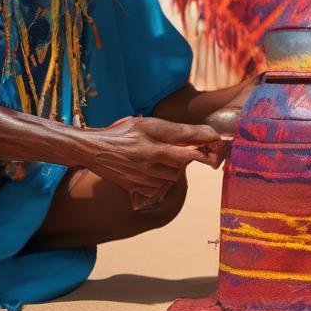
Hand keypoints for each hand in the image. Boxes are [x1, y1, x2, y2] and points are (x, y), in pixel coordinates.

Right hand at [84, 116, 223, 193]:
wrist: (93, 150)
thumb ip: (171, 130)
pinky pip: (161, 186)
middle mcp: (151, 157)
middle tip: (181, 149)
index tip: (217, 143)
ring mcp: (145, 175)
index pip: (189, 142)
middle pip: (184, 161)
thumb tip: (198, 135)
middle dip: (188, 155)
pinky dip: (161, 180)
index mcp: (154, 138)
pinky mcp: (138, 187)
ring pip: (174, 175)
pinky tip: (151, 170)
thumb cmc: (121, 133)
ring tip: (159, 158)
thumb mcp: (145, 123)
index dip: (207, 142)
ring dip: (174, 168)